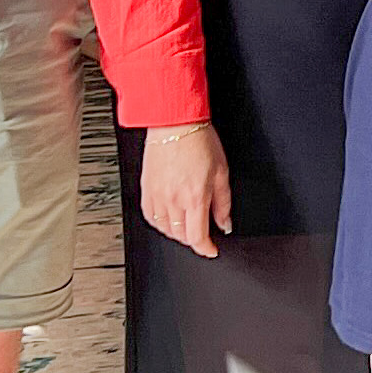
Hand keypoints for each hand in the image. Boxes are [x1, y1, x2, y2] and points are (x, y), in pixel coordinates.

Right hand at [140, 122, 232, 258]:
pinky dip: (160, 223)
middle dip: (194, 239)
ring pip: (164, 229)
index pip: (197, 237)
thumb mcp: (222, 171)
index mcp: (195, 197)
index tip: (211, 250)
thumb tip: (225, 223)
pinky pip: (150, 216)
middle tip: (202, 232)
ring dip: (177, 233)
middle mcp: (174, 200)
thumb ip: (224, 202)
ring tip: (187, 225)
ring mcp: (157, 195)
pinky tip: (168, 218)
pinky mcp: (146, 189)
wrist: (174, 122)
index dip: (206, 249)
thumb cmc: (199, 141)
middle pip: (181, 236)